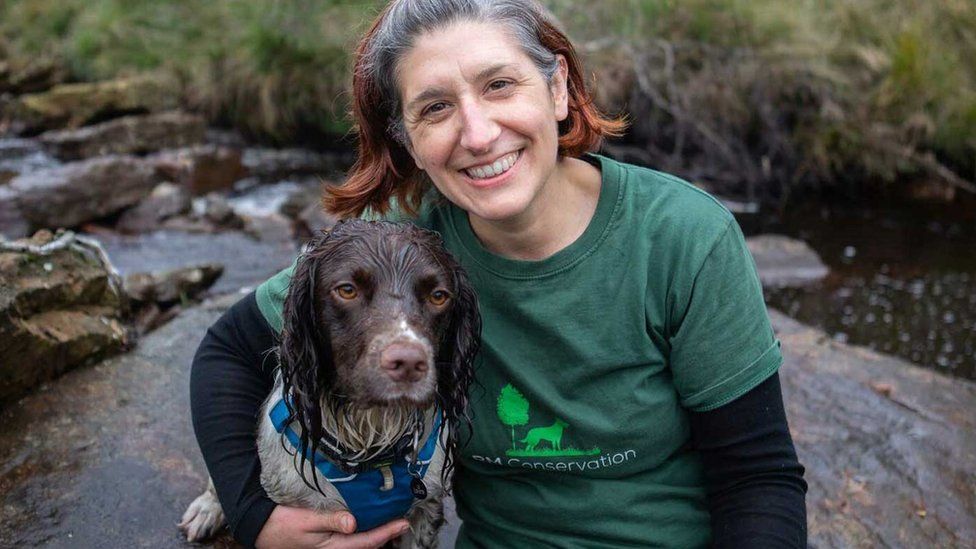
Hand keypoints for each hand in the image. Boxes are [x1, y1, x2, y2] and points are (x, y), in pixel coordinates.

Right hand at [255, 505, 409, 548]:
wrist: (260, 529)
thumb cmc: (282, 523)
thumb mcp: (306, 519)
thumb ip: (331, 520)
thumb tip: (354, 522)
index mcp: (333, 546)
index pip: (368, 541)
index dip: (388, 532)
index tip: (403, 524)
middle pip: (368, 546)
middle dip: (386, 536)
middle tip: (402, 524)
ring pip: (360, 546)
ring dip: (376, 537)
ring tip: (390, 525)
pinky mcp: (326, 545)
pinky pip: (350, 543)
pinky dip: (363, 536)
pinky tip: (367, 526)